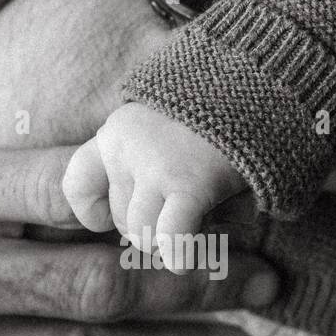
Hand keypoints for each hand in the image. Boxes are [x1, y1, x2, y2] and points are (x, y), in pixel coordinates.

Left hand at [63, 102, 246, 270]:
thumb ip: (145, 161)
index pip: (77, 186)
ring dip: (170, 241)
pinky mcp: (189, 181)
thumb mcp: (166, 129)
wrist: (259, 78)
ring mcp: (154, 163)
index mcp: (116, 132)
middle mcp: (125, 146)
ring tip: (201, 221)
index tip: (126, 214)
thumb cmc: (217, 114)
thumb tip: (136, 223)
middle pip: (121, 220)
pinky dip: (181, 255)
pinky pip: (172, 239)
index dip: (97, 213)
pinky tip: (189, 257)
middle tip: (189, 209)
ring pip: (143, 235)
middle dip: (154, 226)